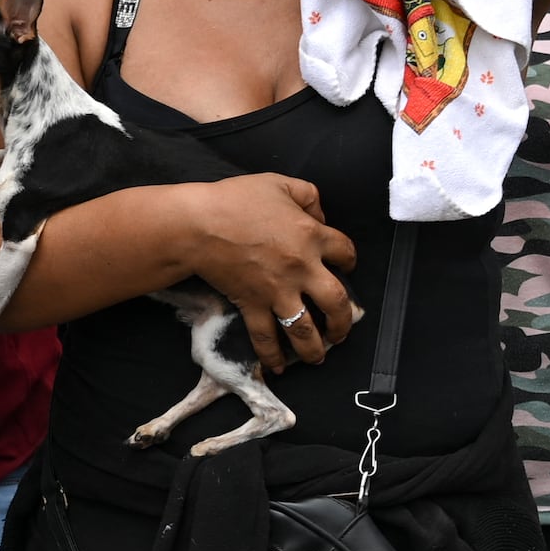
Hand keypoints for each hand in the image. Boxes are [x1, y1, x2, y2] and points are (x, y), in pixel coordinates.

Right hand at [178, 172, 360, 371]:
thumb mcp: (279, 183)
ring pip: (306, 329)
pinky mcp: (253, 305)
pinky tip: (278, 367)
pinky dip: (272, 356)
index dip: (350, 261)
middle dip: (343, 321)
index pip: (345, 253)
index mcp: (312, 236)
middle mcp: (302, 269)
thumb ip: (308, 197)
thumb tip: (320, 216)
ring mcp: (278, 291)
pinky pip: (266, 337)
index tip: (346, 267)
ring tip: (318, 357)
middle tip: (342, 329)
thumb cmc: (236, 200)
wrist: (199, 224)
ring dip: (316, 348)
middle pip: (337, 303)